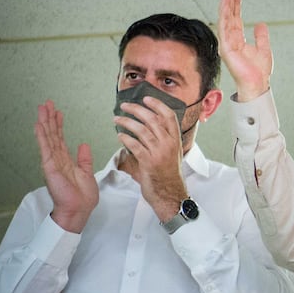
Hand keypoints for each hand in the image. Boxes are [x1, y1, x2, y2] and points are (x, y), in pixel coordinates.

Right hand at [34, 100, 97, 232]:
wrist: (79, 209)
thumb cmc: (82, 196)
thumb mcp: (87, 173)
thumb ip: (84, 159)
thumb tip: (83, 145)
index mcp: (66, 161)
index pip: (60, 139)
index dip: (59, 125)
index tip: (58, 112)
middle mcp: (57, 159)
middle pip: (52, 135)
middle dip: (50, 118)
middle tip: (47, 103)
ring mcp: (52, 162)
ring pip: (47, 138)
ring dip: (45, 122)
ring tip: (42, 107)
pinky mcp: (50, 166)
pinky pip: (45, 148)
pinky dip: (42, 136)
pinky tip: (39, 124)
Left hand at [114, 96, 187, 221]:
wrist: (170, 194)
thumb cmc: (168, 175)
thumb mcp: (172, 154)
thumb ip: (163, 139)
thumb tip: (150, 125)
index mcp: (176, 140)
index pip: (169, 116)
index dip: (157, 104)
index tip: (146, 98)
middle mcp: (169, 144)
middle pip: (152, 119)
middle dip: (136, 109)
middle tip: (125, 106)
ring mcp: (159, 153)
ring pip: (141, 130)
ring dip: (126, 122)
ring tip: (117, 119)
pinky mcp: (148, 162)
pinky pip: (134, 145)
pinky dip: (125, 138)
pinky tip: (120, 136)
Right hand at [218, 0, 272, 101]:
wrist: (257, 84)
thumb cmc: (258, 71)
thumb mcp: (263, 49)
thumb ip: (261, 36)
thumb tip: (260, 24)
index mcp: (238, 39)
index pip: (235, 17)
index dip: (236, 4)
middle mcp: (231, 39)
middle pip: (229, 15)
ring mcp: (227, 43)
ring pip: (225, 19)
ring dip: (225, 4)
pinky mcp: (227, 48)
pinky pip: (224, 29)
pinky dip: (225, 16)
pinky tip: (225, 5)